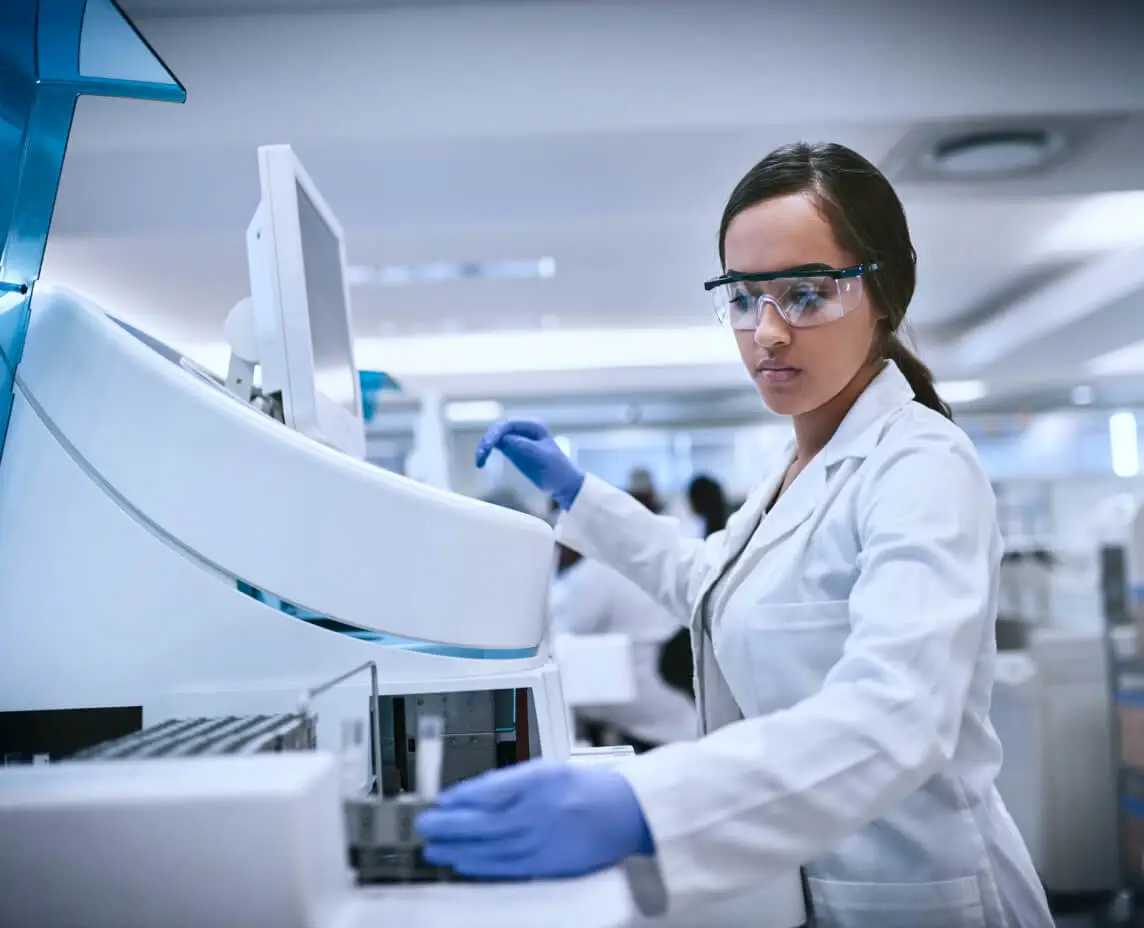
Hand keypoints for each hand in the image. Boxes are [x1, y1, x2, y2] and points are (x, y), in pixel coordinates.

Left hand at [416, 760, 654, 879]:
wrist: (625, 811)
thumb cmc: (586, 788)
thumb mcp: (547, 770)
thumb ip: (510, 781)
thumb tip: (473, 793)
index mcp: (539, 780)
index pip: (489, 789)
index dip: (460, 797)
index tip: (440, 800)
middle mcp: (539, 810)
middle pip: (484, 820)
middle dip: (449, 823)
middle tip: (424, 824)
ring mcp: (544, 839)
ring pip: (491, 846)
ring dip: (458, 847)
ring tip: (434, 847)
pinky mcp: (549, 863)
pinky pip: (508, 866)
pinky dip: (482, 865)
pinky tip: (463, 863)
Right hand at [475, 419, 584, 509]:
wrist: (564, 484)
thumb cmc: (556, 469)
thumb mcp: (540, 457)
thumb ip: (522, 446)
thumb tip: (501, 439)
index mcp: (534, 427)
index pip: (508, 425)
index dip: (494, 434)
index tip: (487, 447)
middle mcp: (524, 430)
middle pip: (499, 430)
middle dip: (487, 441)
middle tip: (479, 458)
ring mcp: (518, 439)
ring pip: (495, 438)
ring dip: (485, 447)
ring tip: (479, 462)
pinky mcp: (514, 450)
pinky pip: (496, 446)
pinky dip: (488, 452)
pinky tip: (482, 462)